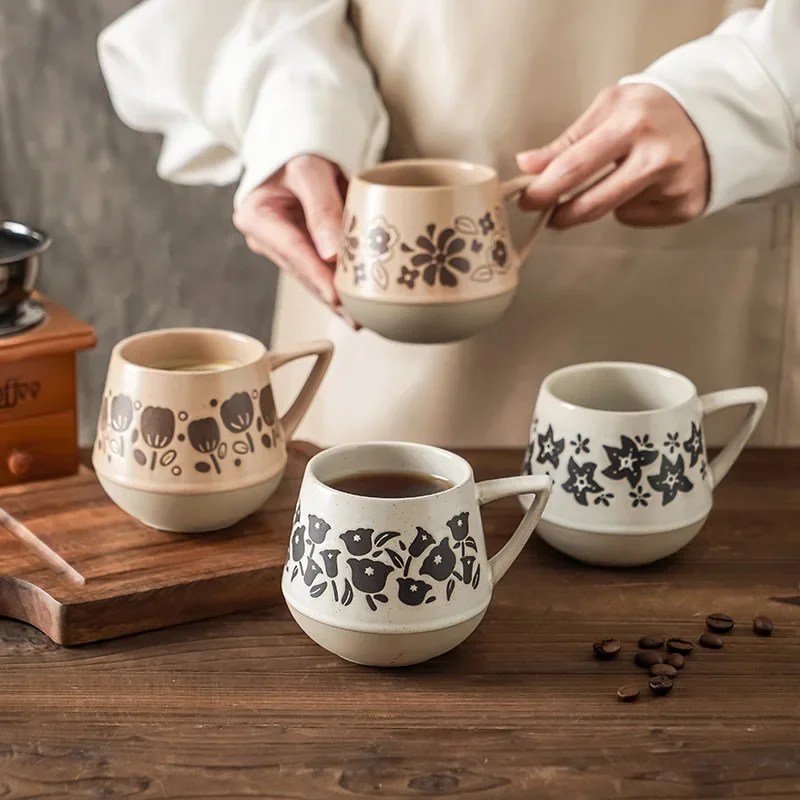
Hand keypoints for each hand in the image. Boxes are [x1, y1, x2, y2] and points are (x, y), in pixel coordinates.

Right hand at [234, 154, 352, 320]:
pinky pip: (319, 268)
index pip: (293, 251)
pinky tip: (354, 304)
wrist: (296, 140)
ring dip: (335, 298)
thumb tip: (333, 254)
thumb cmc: (300, 147)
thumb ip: (321, 207)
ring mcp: (281, 244)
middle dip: (330, 296)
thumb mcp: (310, 169)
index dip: (317, 276)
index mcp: (257, 215)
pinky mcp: (299, 247)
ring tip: (360, 318)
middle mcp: (265, 236)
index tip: (337, 297)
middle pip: (303, 270)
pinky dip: (337, 284)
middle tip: (357, 319)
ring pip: (312, 275)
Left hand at [516, 84, 709, 227]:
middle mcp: (657, 155)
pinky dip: (631, 205)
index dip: (545, 189)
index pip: (576, 165)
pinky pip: (635, 217)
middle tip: (548, 214)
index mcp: (632, 122)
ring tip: (618, 176)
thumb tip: (527, 165)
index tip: (526, 200)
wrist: (718, 114)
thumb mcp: (610, 108)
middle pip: (592, 203)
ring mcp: (674, 184)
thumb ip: (568, 140)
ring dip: (600, 203)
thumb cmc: (653, 109)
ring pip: (612, 212)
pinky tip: (648, 183)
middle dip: (561, 214)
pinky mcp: (685, 206)